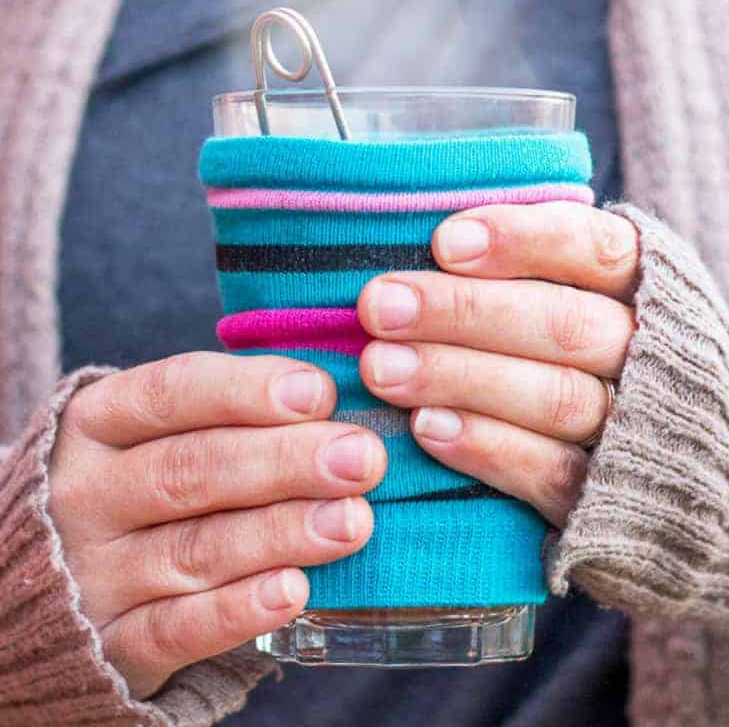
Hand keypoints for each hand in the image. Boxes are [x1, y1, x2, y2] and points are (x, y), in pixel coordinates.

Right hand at [49, 353, 384, 697]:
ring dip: (280, 532)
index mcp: (99, 422)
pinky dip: (238, 610)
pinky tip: (295, 590)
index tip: (320, 393)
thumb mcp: (163, 431)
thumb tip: (332, 399)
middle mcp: (85, 493)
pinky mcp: (111, 643)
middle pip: (190, 470)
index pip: (172, 392)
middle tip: (362, 458)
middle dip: (284, 461)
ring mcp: (92, 573)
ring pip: (193, 549)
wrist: (61, 574)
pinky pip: (177, 629)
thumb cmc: (145, 479)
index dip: (248, 391)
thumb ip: (233, 412)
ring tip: (351, 521)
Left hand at [357, 202, 638, 527]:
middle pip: (565, 326)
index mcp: (648, 292)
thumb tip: (429, 246)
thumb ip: (526, 272)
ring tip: (383, 368)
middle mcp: (651, 356)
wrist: (684, 470)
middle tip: (379, 305)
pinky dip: (488, 447)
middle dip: (465, 312)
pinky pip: (553, 472)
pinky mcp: (609, 494)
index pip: (597, 251)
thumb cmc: (591, 354)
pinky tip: (426, 428)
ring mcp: (635, 430)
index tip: (444, 242)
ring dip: (462, 378)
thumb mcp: (579, 296)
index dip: (522, 241)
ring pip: (557, 398)